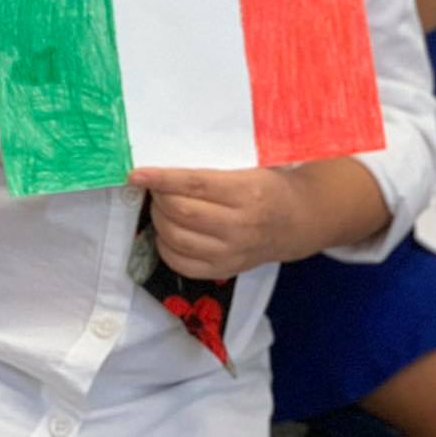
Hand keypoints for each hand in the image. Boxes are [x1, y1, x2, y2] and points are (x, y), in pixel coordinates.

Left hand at [128, 166, 303, 279]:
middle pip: (181, 213)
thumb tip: (167, 165)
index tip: (137, 174)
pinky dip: (165, 247)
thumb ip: (213, 168)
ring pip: (177, 239)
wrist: (298, 220)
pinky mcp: (225, 271)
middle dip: (158, 198)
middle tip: (155, 187)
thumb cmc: (270, 185)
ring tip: (162, 207)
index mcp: (246, 192)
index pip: (194, 186)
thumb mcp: (251, 166)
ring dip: (159, 221)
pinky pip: (182, 264)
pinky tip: (167, 232)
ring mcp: (231, 253)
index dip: (162, 179)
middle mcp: (239, 226)